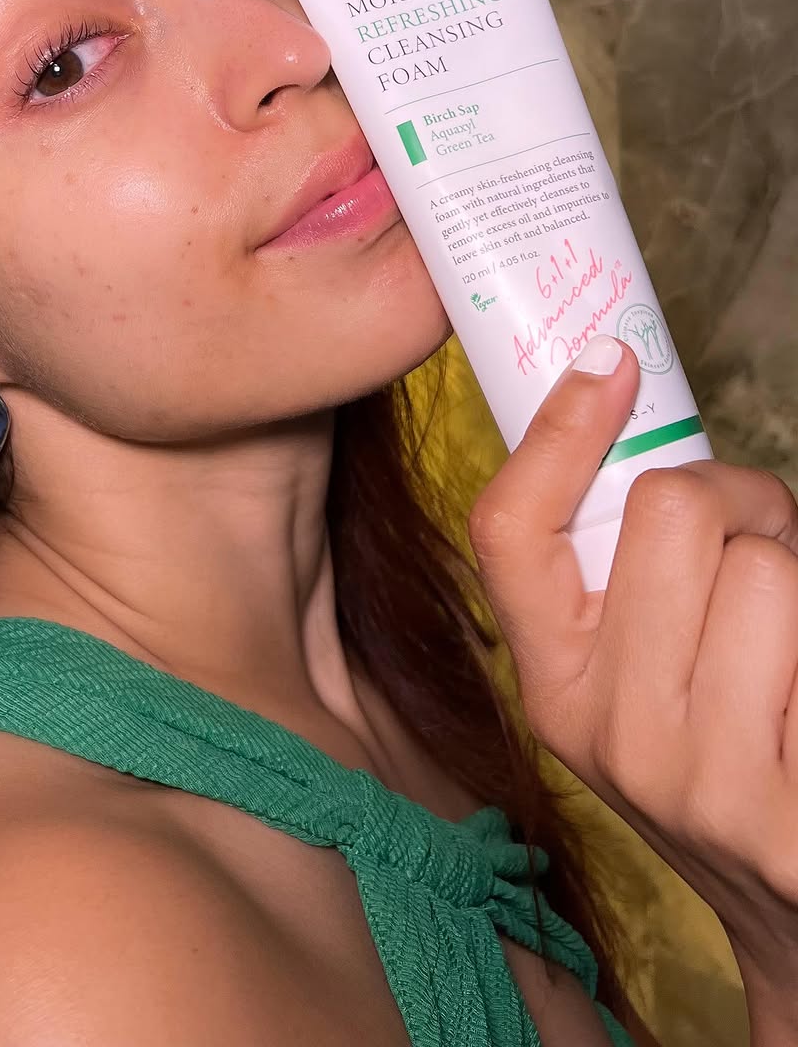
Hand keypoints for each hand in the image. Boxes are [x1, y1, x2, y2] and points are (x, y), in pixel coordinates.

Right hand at [469, 338, 797, 1041]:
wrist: (796, 914)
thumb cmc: (729, 746)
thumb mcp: (644, 668)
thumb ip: (627, 565)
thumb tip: (619, 390)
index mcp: (555, 686)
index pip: (508, 530)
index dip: (557, 430)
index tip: (607, 362)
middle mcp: (612, 735)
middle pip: (669, 508)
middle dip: (739, 498)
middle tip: (760, 547)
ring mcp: (703, 784)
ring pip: (765, 567)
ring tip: (795, 641)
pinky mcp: (789, 819)